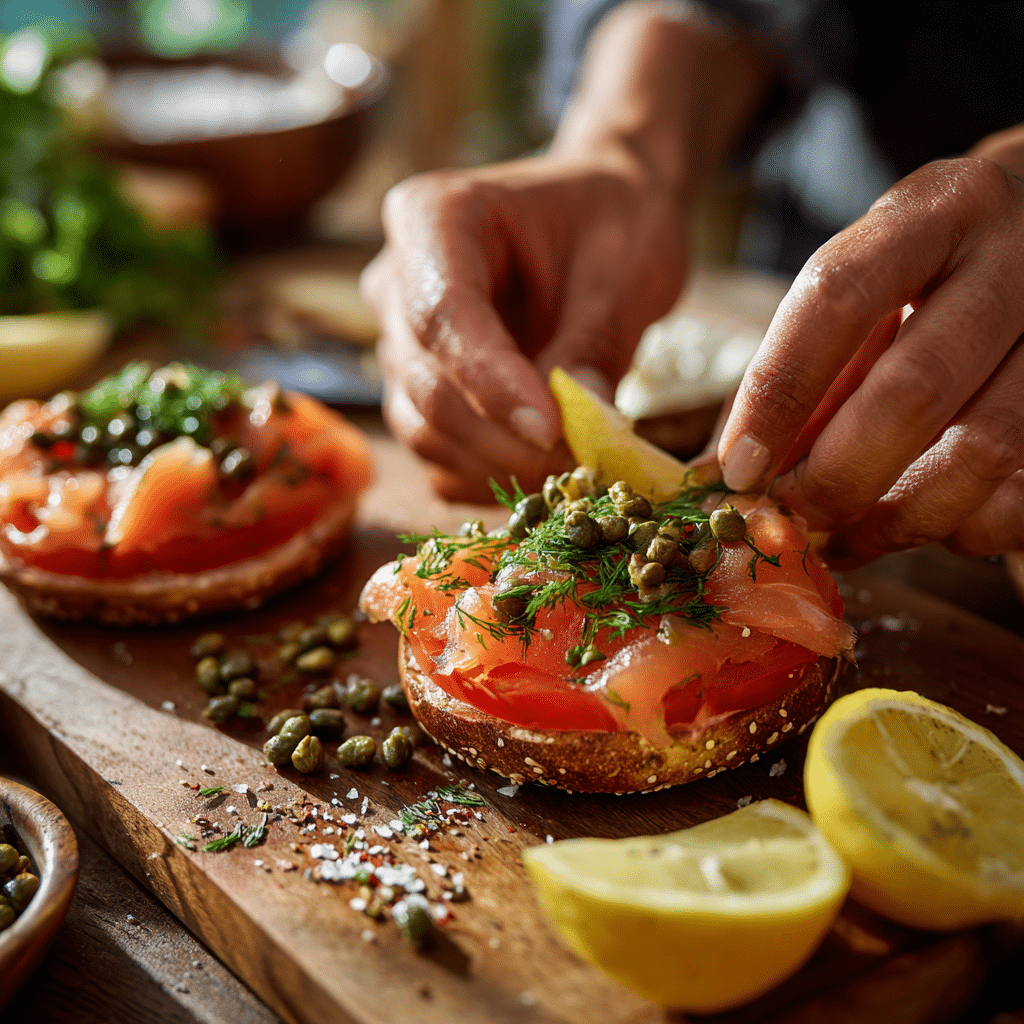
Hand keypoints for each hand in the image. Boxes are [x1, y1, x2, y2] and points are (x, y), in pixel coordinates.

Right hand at [361, 151, 688, 501]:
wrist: (603, 216)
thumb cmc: (611, 224)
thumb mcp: (624, 271)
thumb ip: (596, 344)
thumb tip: (579, 425)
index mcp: (435, 217)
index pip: (440, 315)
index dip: (490, 384)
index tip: (551, 431)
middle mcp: (398, 279)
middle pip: (425, 383)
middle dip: (500, 438)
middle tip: (579, 461)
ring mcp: (399, 340)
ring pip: (421, 428)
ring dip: (493, 463)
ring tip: (570, 463)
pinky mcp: (416, 390)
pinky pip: (434, 453)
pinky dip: (484, 474)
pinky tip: (540, 468)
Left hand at [718, 156, 1023, 563]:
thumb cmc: (933, 268)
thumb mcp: (865, 284)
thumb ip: (798, 370)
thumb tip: (724, 474)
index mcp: (933, 213)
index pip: (837, 298)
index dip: (777, 395)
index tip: (738, 469)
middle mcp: (1014, 260)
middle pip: (914, 390)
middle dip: (837, 476)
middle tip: (794, 513)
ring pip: (982, 451)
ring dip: (897, 517)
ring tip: (846, 535)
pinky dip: (964, 528)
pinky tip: (922, 522)